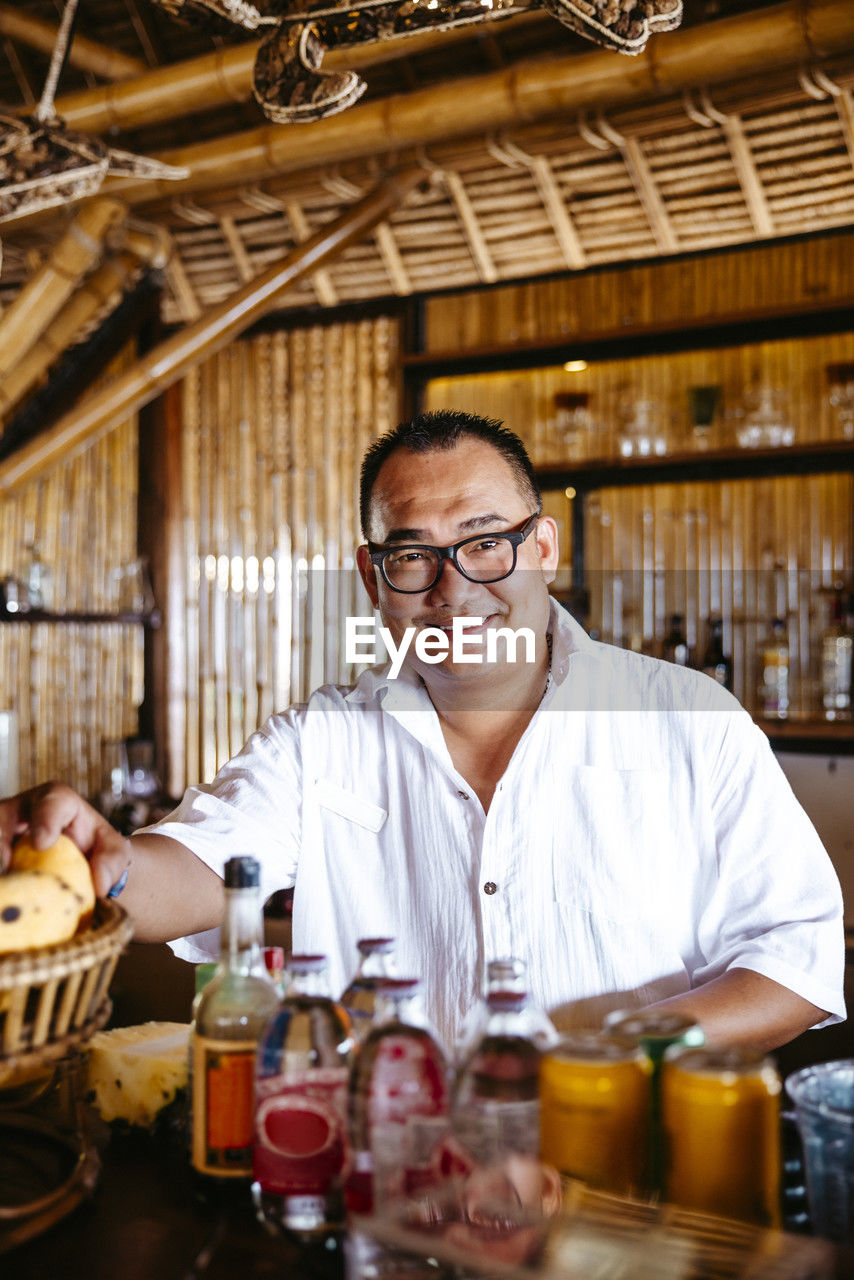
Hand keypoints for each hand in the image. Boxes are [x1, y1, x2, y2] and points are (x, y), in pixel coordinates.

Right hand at [0, 782, 130, 898]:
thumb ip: (112, 862)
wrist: (81, 861)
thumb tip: (99, 884)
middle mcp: (23, 809)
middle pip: (3, 813)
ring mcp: (4, 830)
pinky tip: (4, 889)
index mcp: (57, 801)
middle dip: (0, 836)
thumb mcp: (113, 851)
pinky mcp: (0, 847)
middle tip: (5, 864)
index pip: (50, 803)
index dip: (44, 820)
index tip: (43, 843)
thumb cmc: (96, 848)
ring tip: (3, 881)